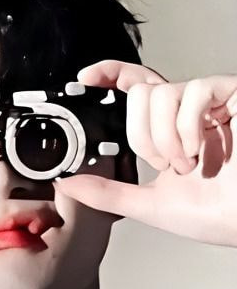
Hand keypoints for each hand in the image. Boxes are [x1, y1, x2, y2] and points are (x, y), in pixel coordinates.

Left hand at [52, 60, 236, 246]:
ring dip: (165, 138)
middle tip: (164, 164)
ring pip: (160, 94)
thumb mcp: (148, 204)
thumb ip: (107, 193)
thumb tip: (67, 183)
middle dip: (142, 136)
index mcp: (168, 130)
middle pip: (140, 93)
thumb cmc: (218, 214)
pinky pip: (195, 91)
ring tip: (187, 163)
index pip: (136, 88)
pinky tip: (201, 150)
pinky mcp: (234, 95)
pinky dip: (187, 127)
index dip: (111, 74)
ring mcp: (211, 104)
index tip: (85, 78)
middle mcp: (188, 112)